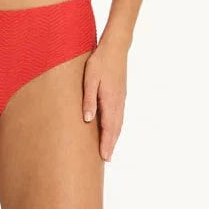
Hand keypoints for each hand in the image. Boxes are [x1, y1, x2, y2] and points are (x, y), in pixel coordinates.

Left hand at [81, 41, 126, 161]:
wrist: (115, 47)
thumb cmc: (99, 62)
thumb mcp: (90, 79)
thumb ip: (89, 100)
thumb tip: (87, 120)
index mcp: (110, 100)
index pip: (109, 127)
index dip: (106, 143)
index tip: (105, 158)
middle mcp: (118, 102)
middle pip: (116, 128)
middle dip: (111, 144)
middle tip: (107, 160)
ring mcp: (121, 99)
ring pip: (118, 123)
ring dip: (114, 137)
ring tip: (109, 149)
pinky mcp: (120, 95)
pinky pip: (119, 115)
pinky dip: (116, 127)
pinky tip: (112, 129)